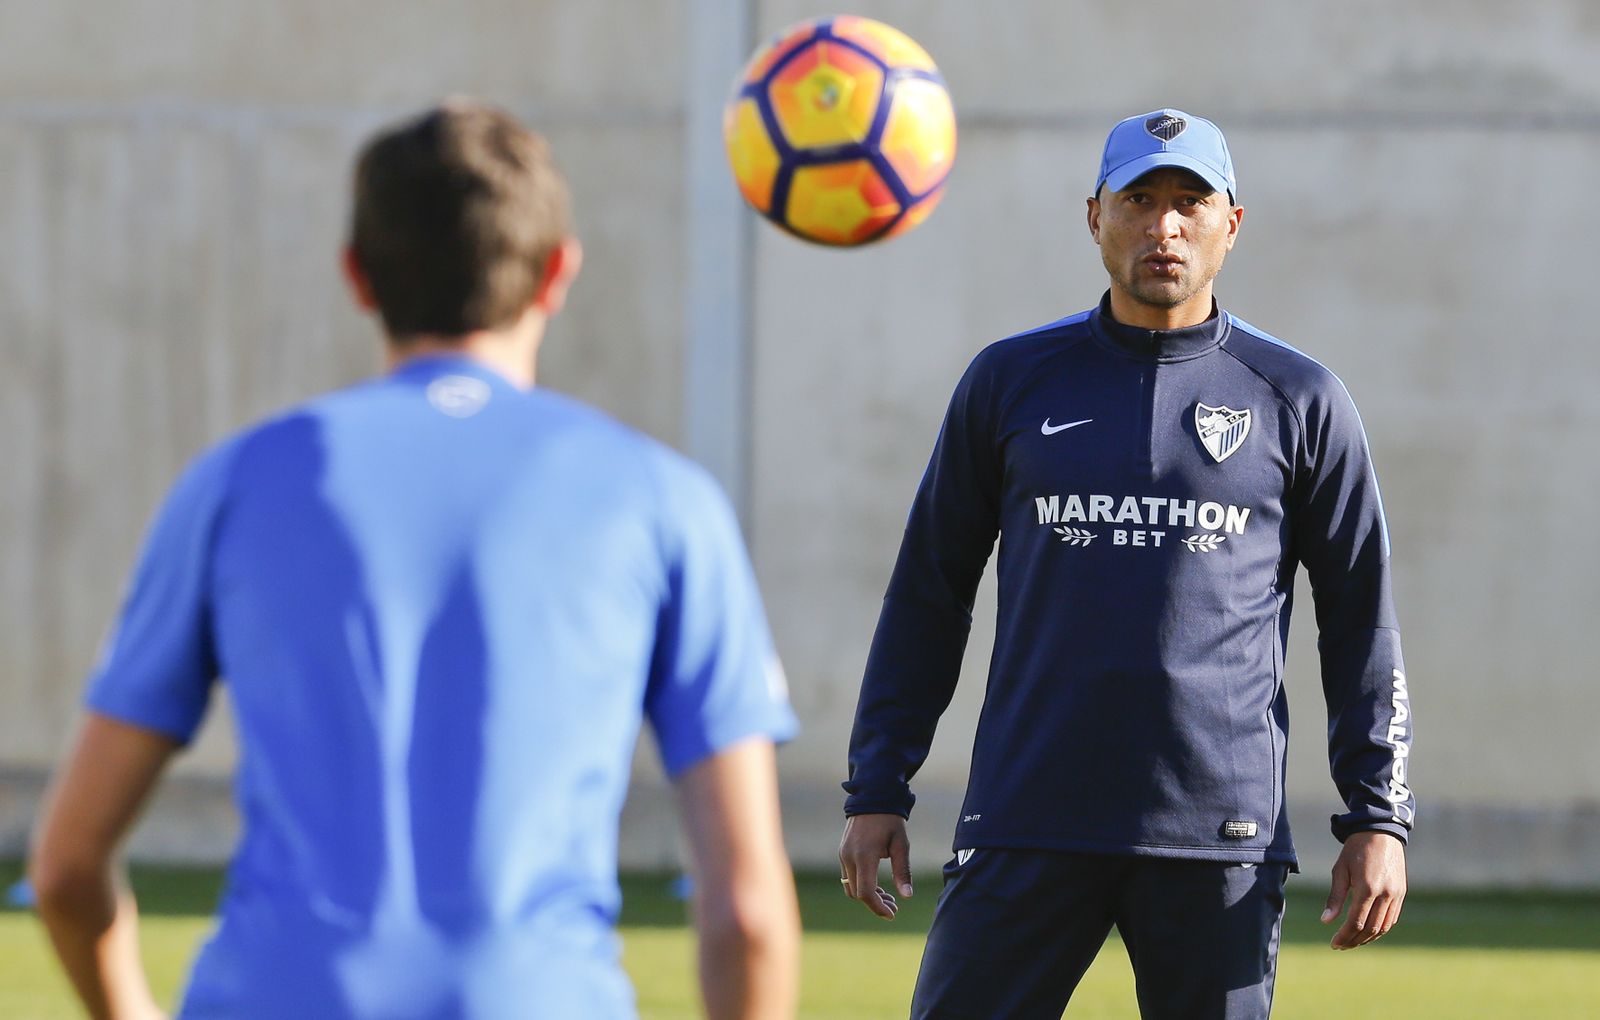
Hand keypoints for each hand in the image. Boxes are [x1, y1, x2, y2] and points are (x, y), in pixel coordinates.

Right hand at [837, 814, 912, 919]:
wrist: (872, 798)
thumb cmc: (890, 821)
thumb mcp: (901, 845)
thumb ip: (903, 871)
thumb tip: (907, 897)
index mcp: (864, 856)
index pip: (866, 892)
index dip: (878, 907)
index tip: (892, 914)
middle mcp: (849, 857)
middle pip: (857, 894)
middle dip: (875, 904)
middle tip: (894, 906)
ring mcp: (843, 855)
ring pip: (850, 887)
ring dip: (867, 895)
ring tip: (888, 896)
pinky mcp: (842, 852)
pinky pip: (848, 877)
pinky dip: (861, 884)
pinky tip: (877, 885)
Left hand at [1321, 830, 1406, 948]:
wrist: (1380, 832)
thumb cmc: (1355, 850)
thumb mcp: (1340, 870)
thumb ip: (1334, 897)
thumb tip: (1325, 921)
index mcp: (1367, 888)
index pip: (1355, 922)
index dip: (1344, 936)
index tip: (1334, 943)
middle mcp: (1385, 894)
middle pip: (1370, 928)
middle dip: (1354, 940)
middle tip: (1340, 946)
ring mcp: (1396, 895)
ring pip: (1383, 927)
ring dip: (1367, 938)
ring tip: (1352, 942)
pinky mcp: (1401, 893)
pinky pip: (1392, 918)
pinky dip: (1380, 929)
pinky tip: (1367, 932)